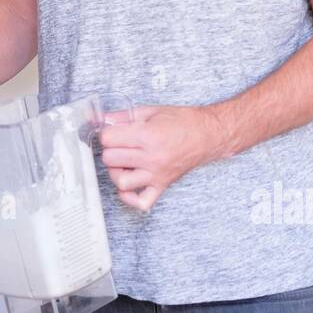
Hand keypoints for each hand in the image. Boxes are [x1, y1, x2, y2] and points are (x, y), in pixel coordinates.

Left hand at [96, 104, 228, 212]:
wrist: (208, 135)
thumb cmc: (183, 122)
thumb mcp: (152, 111)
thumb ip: (125, 116)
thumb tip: (104, 120)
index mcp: (148, 136)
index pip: (109, 139)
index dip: (106, 134)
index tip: (111, 132)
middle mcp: (152, 157)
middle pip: (110, 159)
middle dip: (109, 150)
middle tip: (117, 144)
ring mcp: (156, 174)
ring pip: (121, 182)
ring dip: (116, 172)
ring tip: (122, 162)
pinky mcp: (162, 185)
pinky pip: (141, 202)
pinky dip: (130, 197)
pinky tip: (129, 185)